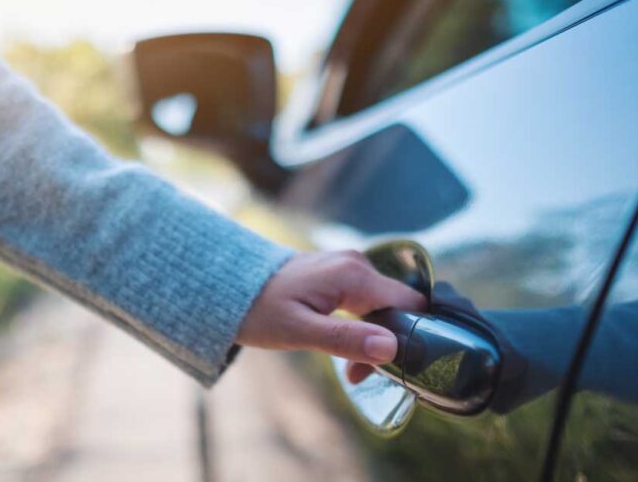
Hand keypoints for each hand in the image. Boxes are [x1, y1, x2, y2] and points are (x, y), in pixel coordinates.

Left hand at [236, 250, 426, 365]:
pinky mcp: (340, 273)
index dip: (408, 336)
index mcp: (353, 274)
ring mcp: (349, 266)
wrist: (228, 286)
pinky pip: (366, 300)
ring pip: (383, 306)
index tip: (386, 367)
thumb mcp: (299, 332)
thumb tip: (392, 347)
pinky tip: (342, 346)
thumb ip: (346, 338)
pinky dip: (361, 326)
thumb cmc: (259, 310)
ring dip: (373, 338)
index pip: (409, 304)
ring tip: (346, 368)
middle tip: (355, 374)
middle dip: (388, 342)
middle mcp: (357, 263)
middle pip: (398, 306)